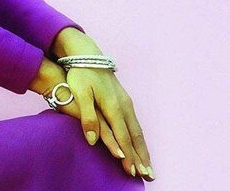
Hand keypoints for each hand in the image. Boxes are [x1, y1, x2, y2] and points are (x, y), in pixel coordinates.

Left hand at [44, 28, 154, 180]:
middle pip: (134, 136)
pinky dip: (139, 138)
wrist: (87, 54)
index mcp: (113, 106)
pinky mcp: (124, 99)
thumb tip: (92, 140)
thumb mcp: (80, 93)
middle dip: (141, 156)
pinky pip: (135, 123)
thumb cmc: (81, 73)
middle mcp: (123, 105)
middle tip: (149, 176)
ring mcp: (125, 102)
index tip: (132, 171)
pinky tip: (139, 144)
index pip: (122, 136)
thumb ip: (87, 116)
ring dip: (143, 149)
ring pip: (137, 130)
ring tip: (148, 166)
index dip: (127, 155)